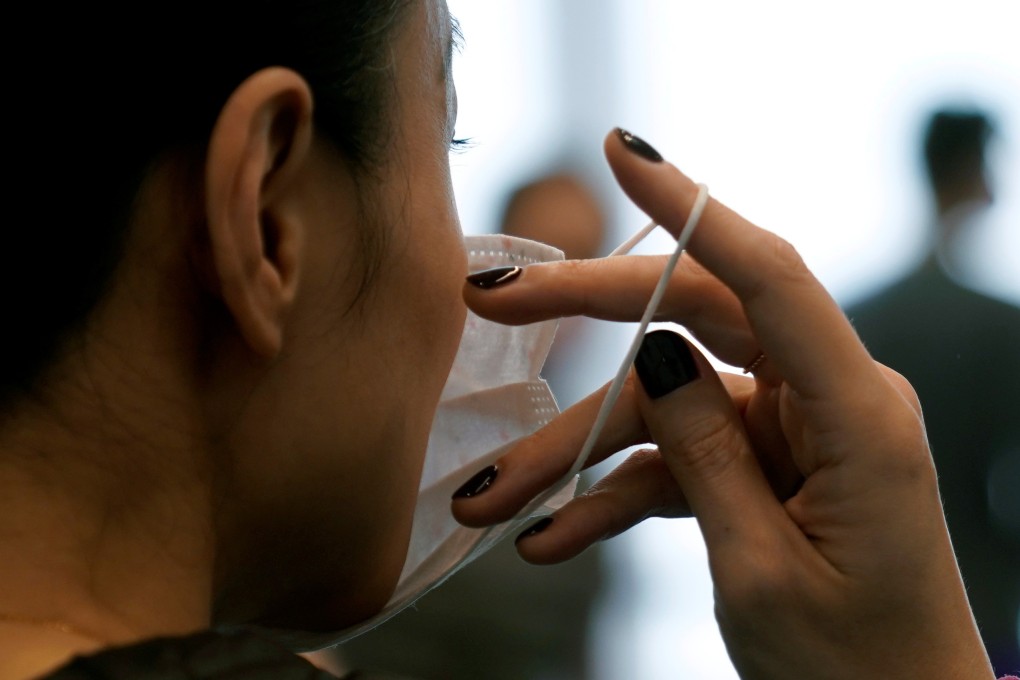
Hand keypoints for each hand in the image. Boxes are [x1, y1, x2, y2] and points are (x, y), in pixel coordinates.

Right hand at [452, 129, 994, 678]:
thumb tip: (657, 351)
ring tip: (490, 502)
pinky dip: (609, 497)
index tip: (621, 151)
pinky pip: (671, 464)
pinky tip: (550, 537)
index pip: (771, 276)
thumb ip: (705, 455)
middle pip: (693, 326)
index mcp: (855, 415)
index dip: (691, 208)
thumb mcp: (761, 571)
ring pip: (663, 409)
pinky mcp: (757, 471)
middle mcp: (822, 404)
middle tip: (490, 305)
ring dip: (573, 455)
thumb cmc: (853, 668)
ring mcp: (785, 436)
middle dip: (587, 323)